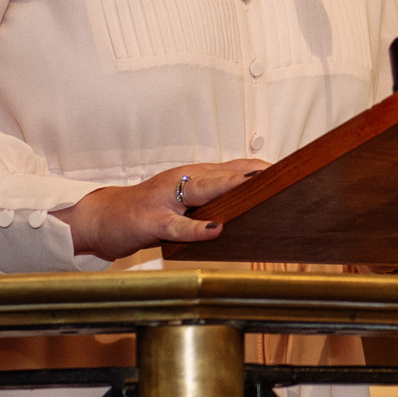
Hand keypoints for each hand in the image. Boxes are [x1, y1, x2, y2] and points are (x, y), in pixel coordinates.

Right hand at [53, 160, 267, 261]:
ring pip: (202, 190)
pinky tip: (215, 230)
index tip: (293, 169)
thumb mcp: (185, 199)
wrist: (103, 218)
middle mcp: (183, 180)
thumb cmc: (149, 209)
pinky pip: (177, 226)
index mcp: (195, 175)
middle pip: (224, 173)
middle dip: (253, 172)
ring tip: (255, 184)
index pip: (235, 166)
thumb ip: (215, 199)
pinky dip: (197, 228)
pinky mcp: (152, 220)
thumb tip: (254, 200)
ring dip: (229, 187)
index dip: (263, 167)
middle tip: (283, 172)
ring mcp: (167, 199)